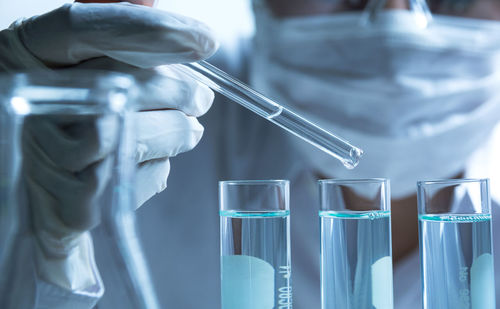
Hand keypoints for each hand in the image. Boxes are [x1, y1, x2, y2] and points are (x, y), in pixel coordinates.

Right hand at [0, 2, 217, 289]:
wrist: (38, 190)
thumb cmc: (66, 117)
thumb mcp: (70, 65)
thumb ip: (106, 33)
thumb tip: (150, 4)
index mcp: (25, 56)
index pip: (81, 27)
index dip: (147, 30)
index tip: (204, 39)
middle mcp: (30, 104)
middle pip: (119, 85)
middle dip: (178, 91)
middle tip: (201, 98)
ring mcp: (48, 157)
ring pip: (131, 137)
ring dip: (177, 132)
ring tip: (188, 130)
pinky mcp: (72, 204)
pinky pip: (133, 180)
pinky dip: (158, 169)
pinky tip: (155, 161)